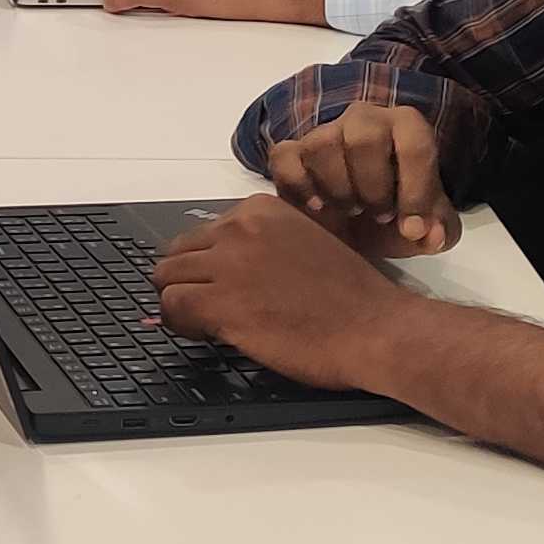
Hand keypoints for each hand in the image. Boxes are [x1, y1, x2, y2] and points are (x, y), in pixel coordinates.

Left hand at [152, 194, 418, 390]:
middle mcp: (239, 228)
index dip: (209, 265)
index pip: (205, 232)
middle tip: (212, 308)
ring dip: (182, 302)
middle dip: (190, 281)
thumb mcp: (306, 243)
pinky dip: (180, 323)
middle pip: (180, 253)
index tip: (227, 286)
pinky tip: (207, 333)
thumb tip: (227, 267)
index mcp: (261, 209)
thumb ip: (265, 245)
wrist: (375, 328)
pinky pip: (171, 307)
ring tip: (209, 324)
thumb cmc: (352, 297)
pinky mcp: (221, 302)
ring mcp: (228, 264)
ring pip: (167, 278)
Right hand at [262, 100, 457, 252]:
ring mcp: (324, 131)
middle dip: (373, 188)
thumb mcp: (427, 226)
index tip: (411, 228)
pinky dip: (298, 186)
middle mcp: (365, 119)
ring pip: (322, 145)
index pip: (415, 145)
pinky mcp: (291, 151)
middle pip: (365, 139)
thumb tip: (429, 234)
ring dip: (337, 189)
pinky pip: (285, 157)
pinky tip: (316, 208)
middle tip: (378, 215)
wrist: (354, 222)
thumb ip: (440, 230)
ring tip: (349, 211)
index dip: (416, 191)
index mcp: (407, 127)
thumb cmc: (395, 215)